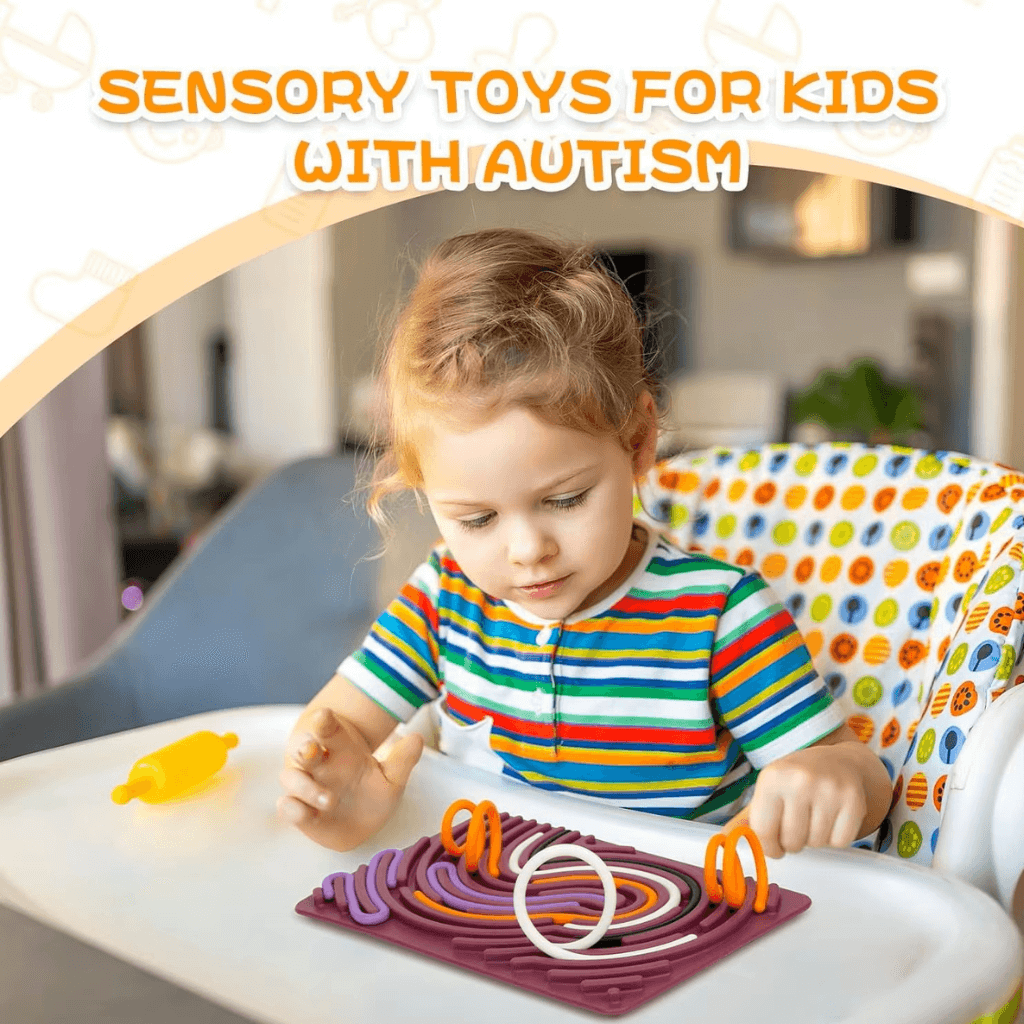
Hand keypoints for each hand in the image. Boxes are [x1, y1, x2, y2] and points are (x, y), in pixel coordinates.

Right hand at [277, 707, 423, 852]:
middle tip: (311, 749)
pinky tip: (302, 811)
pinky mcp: (301, 813)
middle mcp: (320, 767)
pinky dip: (291, 808)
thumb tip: (418, 738)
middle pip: (304, 750)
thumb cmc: (372, 794)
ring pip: (291, 778)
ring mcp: (308, 789)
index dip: (324, 722)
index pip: (329, 730)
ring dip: (304, 785)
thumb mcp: (392, 778)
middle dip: (304, 748)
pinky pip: (287, 807)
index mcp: (341, 751)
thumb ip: (403, 760)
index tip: (324, 715)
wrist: (362, 824)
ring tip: (329, 799)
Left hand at [722, 742, 869, 858]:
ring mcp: (829, 789)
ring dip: (814, 839)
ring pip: (816, 843)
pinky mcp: (854, 800)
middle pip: (792, 841)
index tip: (774, 844)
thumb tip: (725, 840)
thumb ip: (748, 817)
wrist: (837, 760)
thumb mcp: (769, 790)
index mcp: (772, 777)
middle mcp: (799, 780)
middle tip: (797, 824)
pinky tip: (831, 818)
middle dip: (792, 842)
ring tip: (814, 816)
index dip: (769, 846)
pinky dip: (835, 838)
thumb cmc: (796, 780)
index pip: (763, 831)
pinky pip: (840, 842)